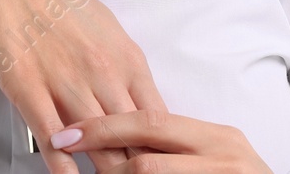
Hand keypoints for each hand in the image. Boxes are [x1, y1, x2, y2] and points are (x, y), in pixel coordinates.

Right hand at [0, 0, 165, 173]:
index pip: (158, 121)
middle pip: (133, 140)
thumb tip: (135, 99)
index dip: (161, 152)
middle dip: (137, 169)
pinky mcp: (29, 89)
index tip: (160, 166)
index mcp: (127, 59)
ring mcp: (66, 83)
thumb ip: (122, 68)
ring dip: (106, 173)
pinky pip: (54, 141)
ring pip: (99, 147)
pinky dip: (65, 168)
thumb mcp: (106, 28)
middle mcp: (103, 73)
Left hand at [53, 110, 270, 173]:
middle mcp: (224, 157)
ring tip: (91, 173)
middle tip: (64, 146)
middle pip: (149, 150)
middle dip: (102, 147)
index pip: (151, 121)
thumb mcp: (214, 158)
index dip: (104, 125)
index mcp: (218, 138)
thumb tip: (120, 140)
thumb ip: (176, 147)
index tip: (67, 132)